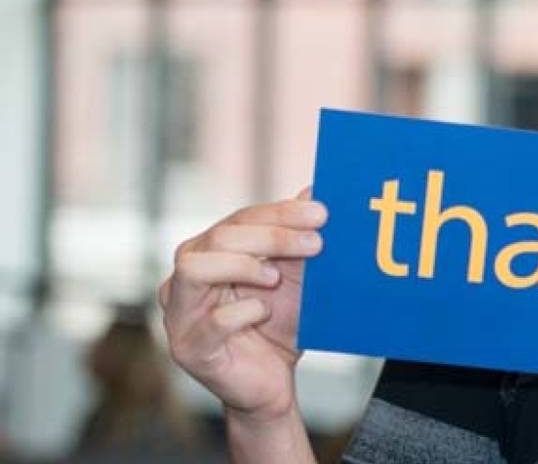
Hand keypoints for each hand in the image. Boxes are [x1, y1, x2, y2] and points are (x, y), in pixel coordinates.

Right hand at [159, 188, 326, 421]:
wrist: (273, 381)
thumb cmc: (278, 324)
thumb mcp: (297, 276)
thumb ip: (300, 235)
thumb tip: (315, 189)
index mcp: (209, 253)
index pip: (239, 219)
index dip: (281, 213)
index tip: (323, 214)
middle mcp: (186, 278)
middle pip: (218, 237)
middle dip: (272, 235)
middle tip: (316, 244)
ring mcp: (181, 312)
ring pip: (194, 267)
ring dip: (243, 266)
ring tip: (276, 278)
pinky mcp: (188, 347)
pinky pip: (209, 321)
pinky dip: (243, 312)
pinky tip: (263, 312)